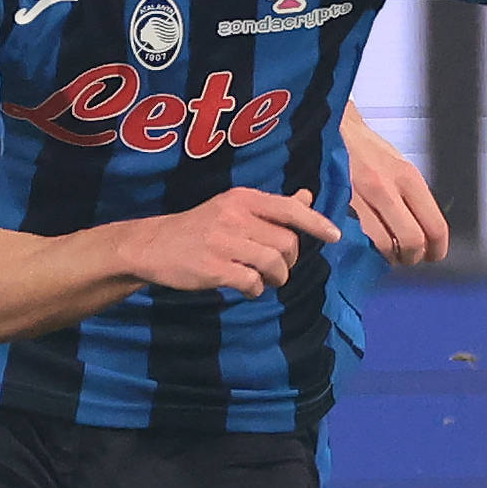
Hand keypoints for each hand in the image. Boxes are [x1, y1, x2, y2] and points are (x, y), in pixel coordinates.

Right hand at [119, 186, 340, 296]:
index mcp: (242, 199)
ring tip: (264, 280)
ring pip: (274, 263)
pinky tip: (246, 287)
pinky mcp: (214, 268)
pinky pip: (252, 282)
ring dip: (276, 277)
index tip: (334, 236)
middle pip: (286, 241)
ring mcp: (224, 243)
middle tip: (276, 267)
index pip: (288, 209)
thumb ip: (271, 207)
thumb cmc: (199, 227)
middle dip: (289, 260)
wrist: (152, 245)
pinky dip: (255, 290)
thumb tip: (306, 197)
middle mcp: (235, 216)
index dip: (315, 223)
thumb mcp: (233, 208)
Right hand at [342, 109, 448, 263]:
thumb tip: (426, 231)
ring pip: (384, 246)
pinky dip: (365, 249)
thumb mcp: (399, 166)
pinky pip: (357, 239)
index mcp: (407, 177)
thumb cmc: (366, 149)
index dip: (437, 249)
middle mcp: (386, 187)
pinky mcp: (337, 205)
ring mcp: (359, 198)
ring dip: (388, 256)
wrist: (331, 131)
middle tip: (408, 257)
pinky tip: (366, 244)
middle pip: (412, 241)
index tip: (433, 255)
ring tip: (387, 253)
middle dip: (412, 257)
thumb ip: (412, 197)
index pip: (435, 226)